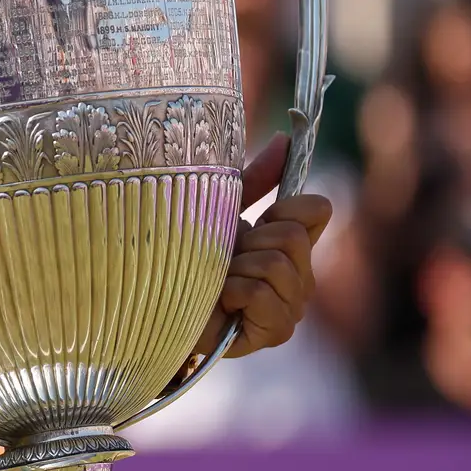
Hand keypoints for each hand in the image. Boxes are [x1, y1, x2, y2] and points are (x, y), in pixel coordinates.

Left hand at [197, 132, 334, 357]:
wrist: (152, 300)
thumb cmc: (182, 255)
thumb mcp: (218, 209)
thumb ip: (255, 178)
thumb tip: (286, 138)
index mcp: (290, 244)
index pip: (318, 209)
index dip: (283, 206)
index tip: (253, 219)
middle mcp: (299, 276)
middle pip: (293, 235)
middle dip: (248, 241)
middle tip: (223, 258)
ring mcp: (291, 307)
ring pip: (278, 264)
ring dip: (236, 269)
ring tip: (217, 280)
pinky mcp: (276, 331)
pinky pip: (265, 295)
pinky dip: (234, 293)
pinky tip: (220, 302)